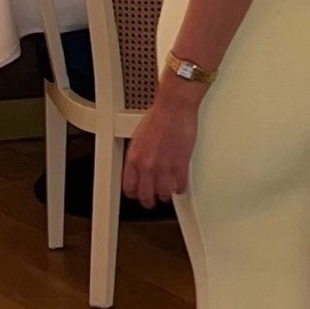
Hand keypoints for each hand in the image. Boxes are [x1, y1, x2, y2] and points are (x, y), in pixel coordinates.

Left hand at [123, 84, 200, 207]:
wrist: (174, 107)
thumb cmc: (158, 116)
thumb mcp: (137, 137)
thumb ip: (137, 155)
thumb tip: (138, 166)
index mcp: (133, 158)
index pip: (129, 187)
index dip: (134, 193)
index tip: (138, 193)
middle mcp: (147, 165)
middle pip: (146, 196)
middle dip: (149, 200)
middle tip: (152, 200)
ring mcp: (164, 167)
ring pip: (164, 194)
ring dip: (165, 195)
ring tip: (167, 192)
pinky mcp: (181, 165)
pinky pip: (180, 186)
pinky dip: (180, 188)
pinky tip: (179, 185)